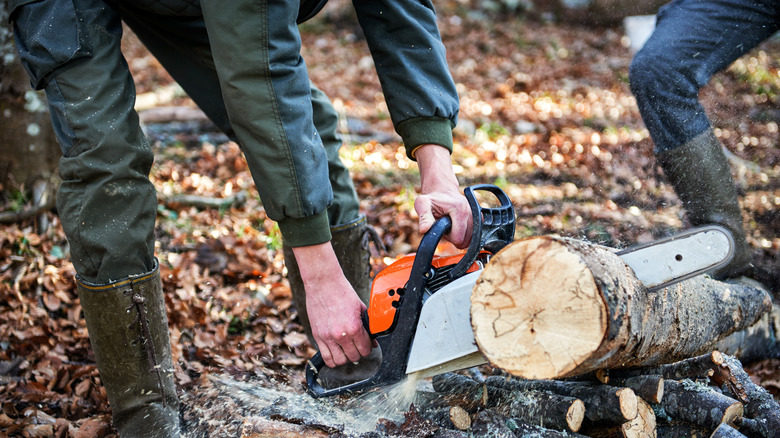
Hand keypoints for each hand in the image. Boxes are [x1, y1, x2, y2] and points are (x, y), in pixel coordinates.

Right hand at [291, 243, 372, 367]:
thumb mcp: (360, 307)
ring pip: (339, 361)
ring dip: (345, 358)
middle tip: (357, 346)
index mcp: (354, 327)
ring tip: (346, 350)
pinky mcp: (317, 336)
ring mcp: (327, 337)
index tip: (366, 345)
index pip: (365, 349)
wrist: (323, 283)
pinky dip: (332, 359)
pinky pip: (325, 357)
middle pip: (353, 357)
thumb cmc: (342, 292)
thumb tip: (372, 341)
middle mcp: (341, 335)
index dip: (368, 348)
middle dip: (358, 353)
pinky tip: (336, 352)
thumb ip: (367, 326)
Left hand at [413, 145, 472, 247]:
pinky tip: (458, 226)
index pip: (458, 238)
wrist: (442, 191)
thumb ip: (424, 218)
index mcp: (460, 209)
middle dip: (454, 237)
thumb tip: (424, 230)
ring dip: (460, 236)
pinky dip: (466, 234)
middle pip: (465, 240)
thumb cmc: (432, 199)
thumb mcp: (423, 205)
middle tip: (446, 226)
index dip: (448, 237)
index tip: (442, 227)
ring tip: (451, 225)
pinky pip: (474, 236)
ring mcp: (478, 215)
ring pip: (470, 239)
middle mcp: (472, 212)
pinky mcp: (481, 218)